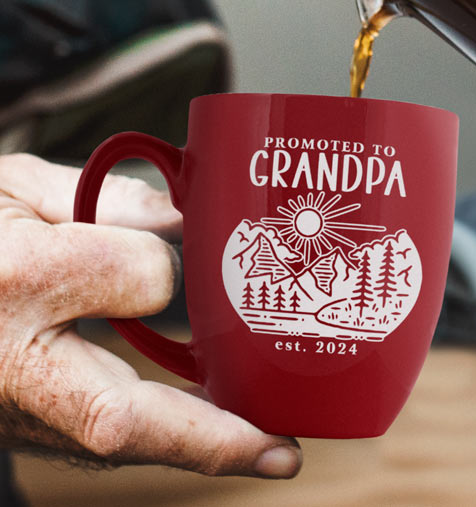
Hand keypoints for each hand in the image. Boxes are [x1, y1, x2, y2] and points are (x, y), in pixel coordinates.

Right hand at [0, 154, 301, 477]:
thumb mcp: (16, 188)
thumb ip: (102, 199)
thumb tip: (183, 220)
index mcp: (13, 275)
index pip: (130, 277)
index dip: (173, 265)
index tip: (191, 244)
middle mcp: (12, 360)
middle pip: (118, 416)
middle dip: (209, 439)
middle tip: (282, 455)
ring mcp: (16, 405)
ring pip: (119, 444)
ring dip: (201, 452)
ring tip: (271, 454)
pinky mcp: (27, 420)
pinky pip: (108, 438)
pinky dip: (171, 440)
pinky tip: (221, 432)